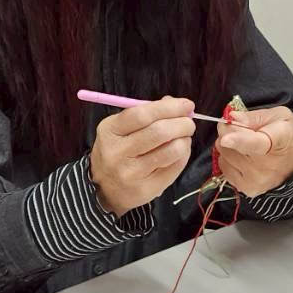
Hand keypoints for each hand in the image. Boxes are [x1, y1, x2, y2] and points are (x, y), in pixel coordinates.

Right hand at [89, 96, 195, 215]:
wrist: (104, 187)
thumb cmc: (118, 150)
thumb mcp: (121, 127)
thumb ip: (147, 113)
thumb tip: (176, 103)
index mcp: (110, 131)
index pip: (142, 114)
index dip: (169, 108)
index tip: (187, 105)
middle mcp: (118, 153)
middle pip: (159, 132)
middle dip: (182, 123)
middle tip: (189, 122)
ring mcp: (132, 173)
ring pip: (171, 151)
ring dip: (185, 140)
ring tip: (184, 137)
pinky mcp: (146, 188)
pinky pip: (175, 167)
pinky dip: (183, 155)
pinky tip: (179, 151)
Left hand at [215, 106, 292, 195]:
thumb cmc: (288, 137)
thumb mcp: (278, 116)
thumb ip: (254, 117)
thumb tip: (233, 118)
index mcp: (279, 140)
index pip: (256, 143)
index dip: (238, 140)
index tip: (225, 138)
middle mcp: (268, 165)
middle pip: (231, 145)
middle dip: (229, 132)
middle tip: (242, 130)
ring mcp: (257, 179)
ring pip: (224, 154)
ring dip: (229, 146)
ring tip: (246, 145)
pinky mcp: (248, 189)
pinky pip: (224, 167)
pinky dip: (229, 159)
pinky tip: (243, 158)